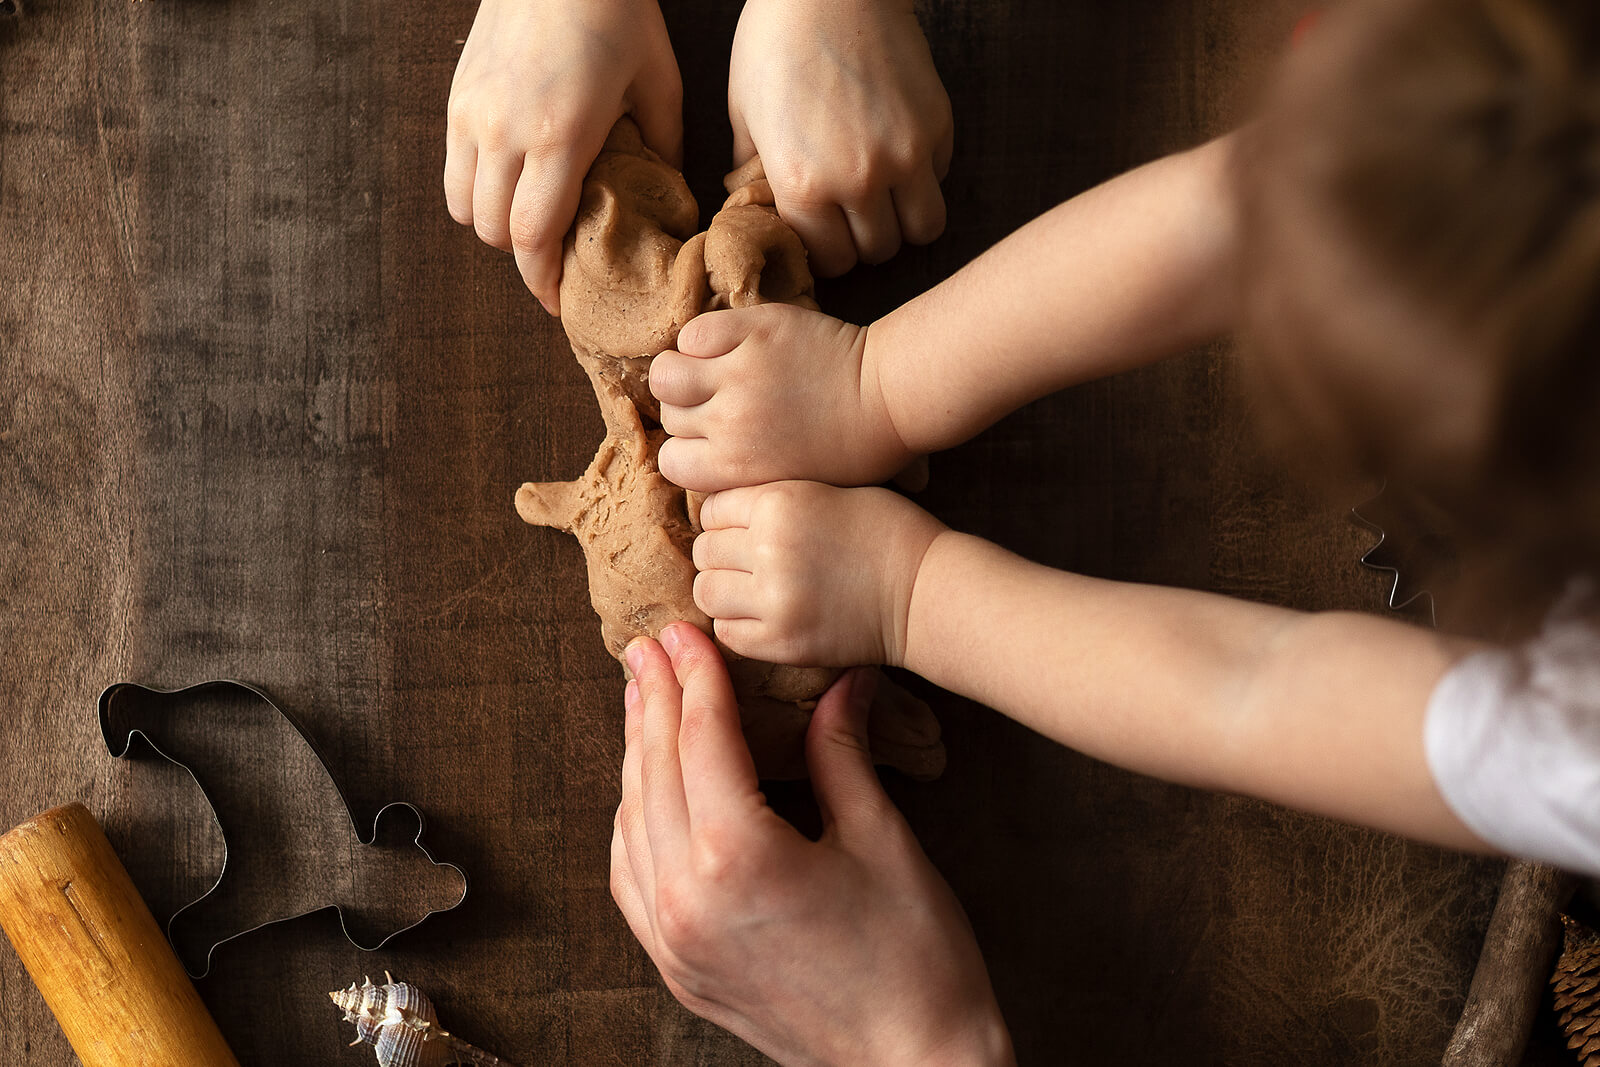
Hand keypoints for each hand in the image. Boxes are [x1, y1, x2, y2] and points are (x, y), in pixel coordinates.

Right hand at [445, 0, 681, 313]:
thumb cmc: (619, 16)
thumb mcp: (659, 85)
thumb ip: (663, 151)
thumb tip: (668, 203)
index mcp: (559, 137)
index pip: (532, 237)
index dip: (542, 282)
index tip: (560, 303)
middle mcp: (504, 132)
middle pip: (494, 233)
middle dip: (523, 259)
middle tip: (555, 264)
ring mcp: (472, 114)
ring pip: (464, 208)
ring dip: (495, 226)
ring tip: (530, 223)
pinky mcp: (456, 97)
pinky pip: (453, 170)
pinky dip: (476, 190)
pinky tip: (510, 182)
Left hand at [612, 624, 1013, 1065]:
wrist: (914, 1065)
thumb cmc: (915, 958)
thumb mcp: (882, 839)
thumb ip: (843, 752)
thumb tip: (842, 682)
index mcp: (738, 857)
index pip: (701, 740)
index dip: (694, 677)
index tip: (682, 632)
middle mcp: (686, 898)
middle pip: (654, 773)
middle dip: (654, 702)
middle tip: (648, 647)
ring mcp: (672, 941)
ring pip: (630, 823)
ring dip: (636, 758)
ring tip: (645, 703)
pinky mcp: (676, 968)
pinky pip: (630, 878)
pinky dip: (633, 822)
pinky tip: (645, 792)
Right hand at [652, 304, 914, 491]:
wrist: (890, 398)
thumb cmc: (856, 452)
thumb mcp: (798, 489)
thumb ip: (750, 486)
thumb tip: (721, 492)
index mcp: (736, 470)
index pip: (671, 463)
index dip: (688, 451)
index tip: (708, 442)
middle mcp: (728, 423)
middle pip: (670, 417)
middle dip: (688, 412)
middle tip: (715, 404)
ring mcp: (738, 374)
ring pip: (666, 374)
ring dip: (679, 373)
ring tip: (706, 372)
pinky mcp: (753, 331)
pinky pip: (695, 333)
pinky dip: (701, 338)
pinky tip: (726, 345)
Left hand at [691, 482, 945, 666]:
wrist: (925, 589)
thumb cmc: (885, 531)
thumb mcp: (827, 488)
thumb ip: (773, 497)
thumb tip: (721, 512)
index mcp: (778, 501)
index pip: (712, 509)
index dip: (725, 520)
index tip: (744, 529)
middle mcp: (769, 548)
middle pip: (704, 551)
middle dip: (721, 555)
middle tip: (749, 562)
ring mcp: (774, 600)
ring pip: (707, 592)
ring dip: (723, 590)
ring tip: (750, 590)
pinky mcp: (783, 642)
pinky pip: (728, 632)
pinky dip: (738, 624)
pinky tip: (763, 615)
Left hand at [729, 0, 953, 276]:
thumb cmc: (774, 43)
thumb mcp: (743, 113)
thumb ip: (752, 170)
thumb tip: (754, 202)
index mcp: (804, 185)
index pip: (833, 260)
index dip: (828, 251)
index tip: (825, 232)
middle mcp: (858, 180)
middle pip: (879, 251)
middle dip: (865, 239)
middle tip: (854, 214)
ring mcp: (905, 153)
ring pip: (923, 228)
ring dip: (904, 220)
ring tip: (887, 197)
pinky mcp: (937, 124)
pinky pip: (940, 177)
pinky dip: (925, 176)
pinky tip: (900, 150)